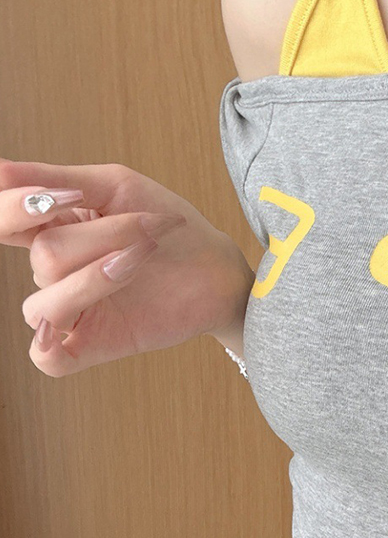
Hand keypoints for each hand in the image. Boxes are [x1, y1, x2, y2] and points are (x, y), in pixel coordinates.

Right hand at [1, 157, 254, 376]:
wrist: (217, 266)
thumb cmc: (169, 226)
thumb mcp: (116, 188)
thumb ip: (55, 179)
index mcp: (53, 229)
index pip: (6, 220)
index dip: (20, 209)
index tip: (72, 198)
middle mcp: (55, 272)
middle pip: (45, 257)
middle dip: (104, 238)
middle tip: (149, 230)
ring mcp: (73, 311)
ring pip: (44, 304)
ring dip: (99, 278)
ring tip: (140, 262)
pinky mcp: (94, 344)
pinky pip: (48, 359)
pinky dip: (48, 348)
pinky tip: (66, 330)